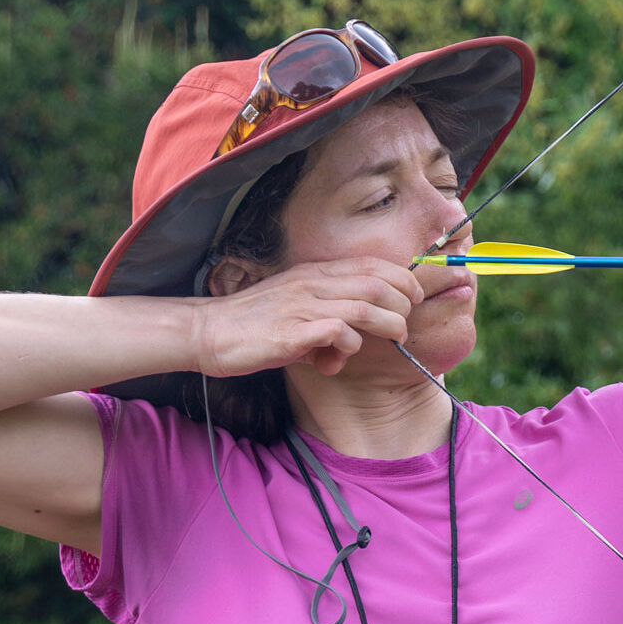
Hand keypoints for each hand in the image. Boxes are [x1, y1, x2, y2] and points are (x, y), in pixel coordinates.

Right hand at [191, 256, 424, 378]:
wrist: (208, 333)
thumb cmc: (253, 326)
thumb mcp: (295, 313)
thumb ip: (326, 324)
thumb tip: (347, 347)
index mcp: (313, 274)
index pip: (369, 264)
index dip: (401, 277)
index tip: (414, 295)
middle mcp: (311, 284)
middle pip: (376, 282)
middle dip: (403, 302)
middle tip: (405, 324)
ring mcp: (302, 306)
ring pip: (365, 306)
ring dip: (388, 324)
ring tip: (393, 338)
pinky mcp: (292, 332)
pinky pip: (338, 332)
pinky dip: (350, 346)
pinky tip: (337, 359)